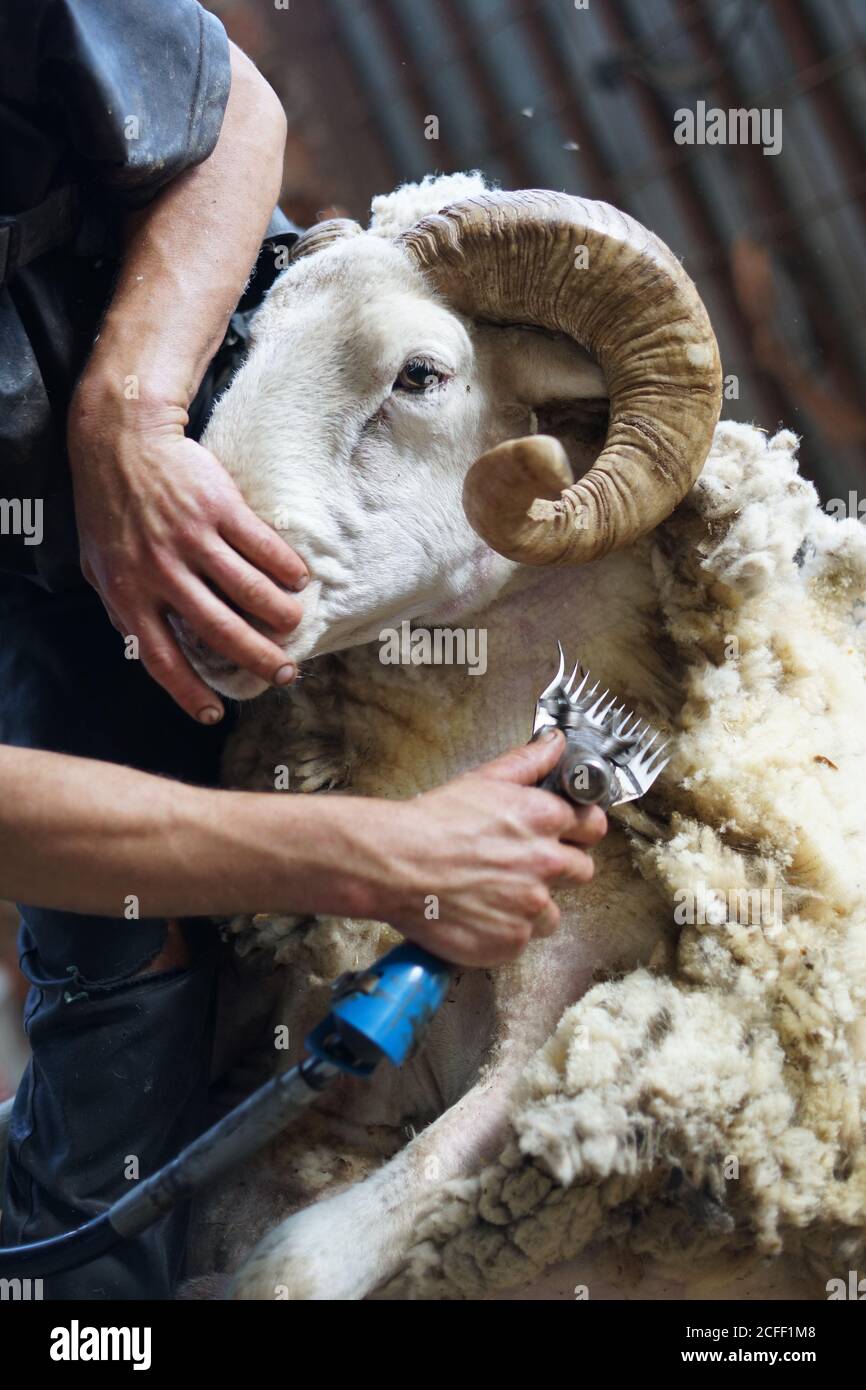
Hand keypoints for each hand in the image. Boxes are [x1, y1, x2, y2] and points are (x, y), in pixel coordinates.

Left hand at [68, 393, 307, 722]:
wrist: (122, 441)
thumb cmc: (110, 509)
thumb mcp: (98, 566)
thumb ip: (122, 608)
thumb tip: (144, 649)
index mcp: (128, 593)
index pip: (160, 657)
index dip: (189, 692)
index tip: (215, 715)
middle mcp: (161, 572)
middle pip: (219, 630)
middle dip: (258, 658)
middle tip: (285, 675)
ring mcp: (192, 539)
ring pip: (250, 591)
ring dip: (281, 615)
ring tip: (296, 626)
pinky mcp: (219, 508)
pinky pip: (263, 548)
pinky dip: (287, 568)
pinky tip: (300, 580)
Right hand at [365, 731, 607, 966]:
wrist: (393, 864)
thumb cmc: (431, 822)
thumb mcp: (483, 780)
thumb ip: (528, 762)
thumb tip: (555, 744)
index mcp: (545, 819)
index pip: (593, 827)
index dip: (578, 831)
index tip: (566, 836)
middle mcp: (546, 863)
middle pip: (581, 871)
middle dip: (558, 869)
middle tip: (523, 867)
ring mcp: (530, 906)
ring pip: (552, 913)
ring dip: (531, 906)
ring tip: (495, 894)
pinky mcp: (511, 940)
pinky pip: (522, 940)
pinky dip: (504, 932)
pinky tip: (479, 914)